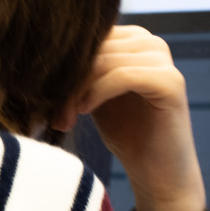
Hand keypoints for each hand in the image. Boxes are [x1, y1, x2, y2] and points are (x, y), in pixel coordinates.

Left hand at [58, 26, 205, 210]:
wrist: (158, 173)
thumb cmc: (127, 135)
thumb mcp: (94, 96)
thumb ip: (79, 72)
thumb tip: (39, 57)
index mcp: (133, 40)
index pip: (87, 36)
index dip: (61, 64)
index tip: (43, 96)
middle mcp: (151, 43)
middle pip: (94, 47)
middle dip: (68, 80)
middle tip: (54, 114)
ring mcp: (164, 60)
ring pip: (104, 60)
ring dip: (77, 90)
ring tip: (66, 118)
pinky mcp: (170, 82)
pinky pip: (123, 75)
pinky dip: (98, 92)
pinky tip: (85, 111)